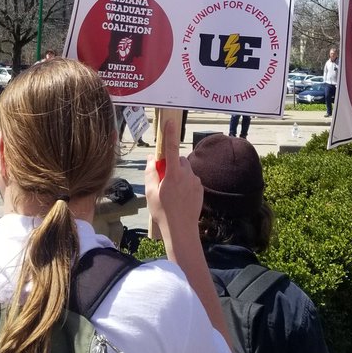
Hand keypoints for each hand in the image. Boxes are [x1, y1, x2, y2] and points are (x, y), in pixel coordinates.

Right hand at [144, 118, 202, 251]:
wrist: (182, 230)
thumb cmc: (163, 212)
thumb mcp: (150, 193)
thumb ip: (151, 173)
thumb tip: (152, 159)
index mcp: (173, 175)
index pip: (170, 149)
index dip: (170, 134)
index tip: (170, 121)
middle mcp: (187, 175)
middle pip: (178, 160)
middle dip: (171, 165)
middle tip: (163, 181)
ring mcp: (196, 182)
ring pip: (185, 170)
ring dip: (179, 175)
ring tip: (172, 193)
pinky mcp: (201, 188)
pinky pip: (192, 179)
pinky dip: (185, 183)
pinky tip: (180, 198)